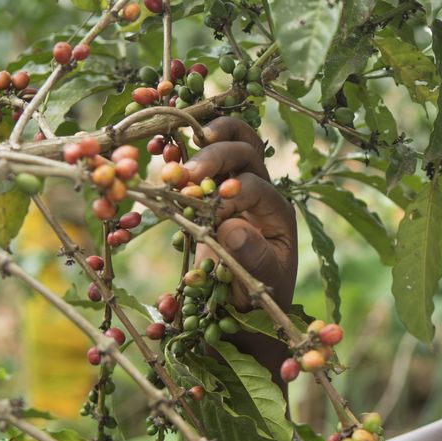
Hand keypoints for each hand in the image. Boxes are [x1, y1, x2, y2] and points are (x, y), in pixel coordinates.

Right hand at [185, 117, 296, 311]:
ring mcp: (236, 185)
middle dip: (217, 156)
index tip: (212, 210)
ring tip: (180, 149)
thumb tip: (231, 227)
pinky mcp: (211, 189)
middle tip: (189, 173)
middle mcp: (260, 191)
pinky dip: (184, 148)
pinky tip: (163, 149)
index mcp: (278, 212)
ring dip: (205, 141)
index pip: (256, 187)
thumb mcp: (264, 281)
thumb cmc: (260, 291)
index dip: (234, 193)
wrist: (245, 299)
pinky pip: (203, 158)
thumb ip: (253, 257)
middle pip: (246, 152)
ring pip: (230, 142)